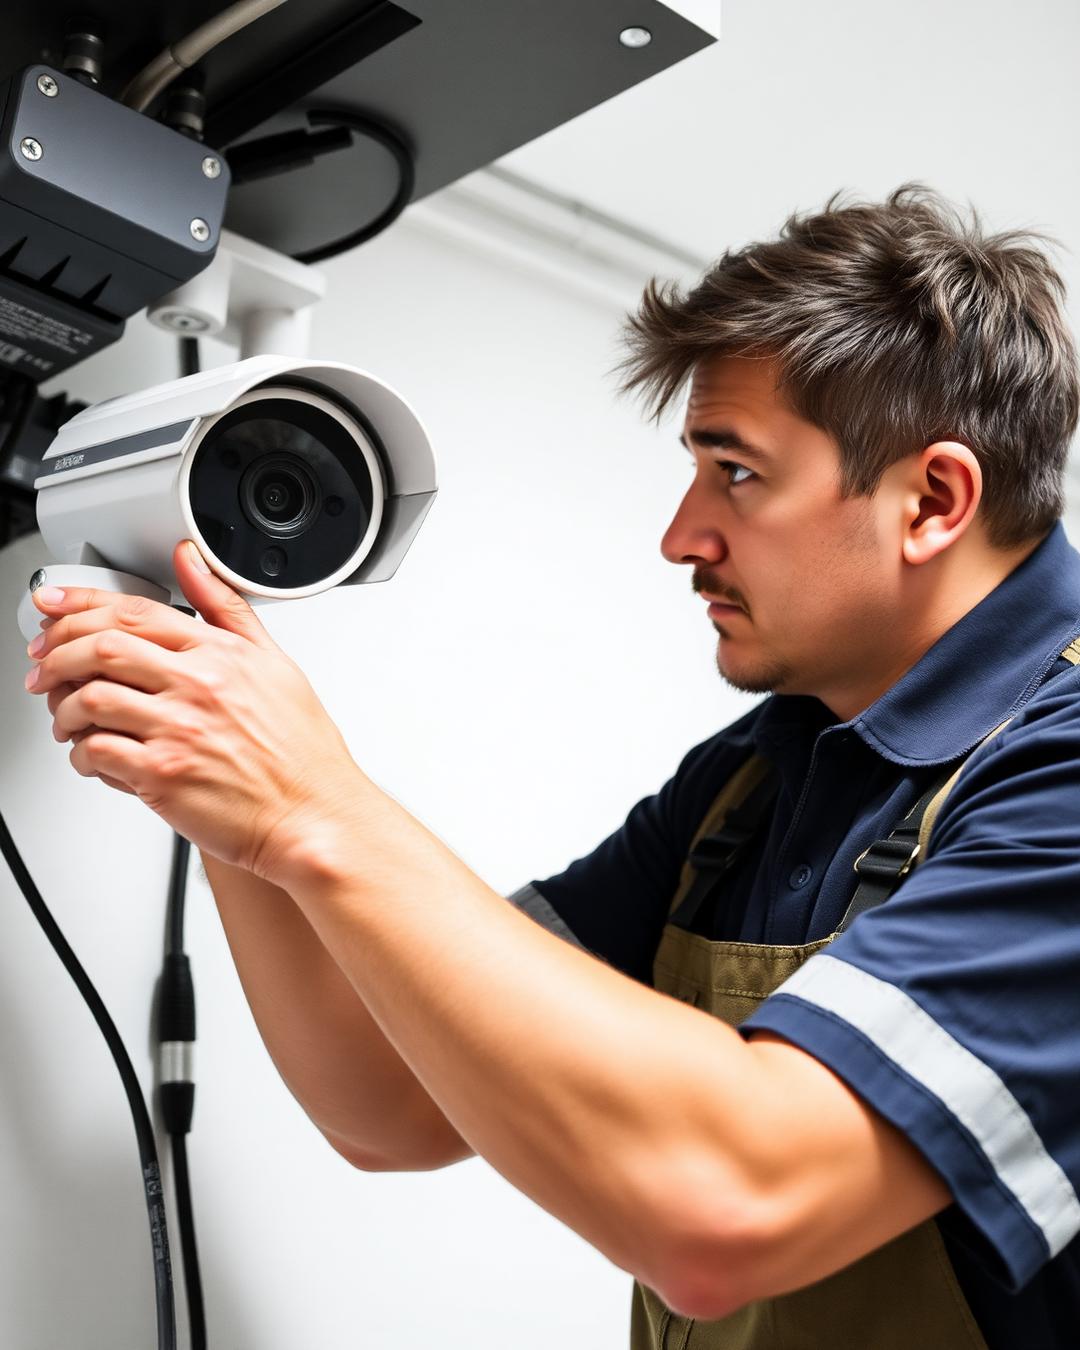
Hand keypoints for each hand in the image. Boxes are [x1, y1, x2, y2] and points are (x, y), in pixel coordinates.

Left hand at [23, 540, 363, 882]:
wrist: (313, 815)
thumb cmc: (300, 752)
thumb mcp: (275, 663)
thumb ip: (226, 608)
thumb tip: (192, 559)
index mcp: (221, 654)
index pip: (135, 613)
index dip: (81, 605)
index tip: (54, 608)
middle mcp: (198, 686)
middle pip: (102, 648)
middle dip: (58, 652)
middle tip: (45, 665)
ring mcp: (179, 730)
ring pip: (90, 699)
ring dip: (62, 707)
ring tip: (65, 718)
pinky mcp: (163, 776)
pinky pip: (97, 753)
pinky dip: (80, 754)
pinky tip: (91, 756)